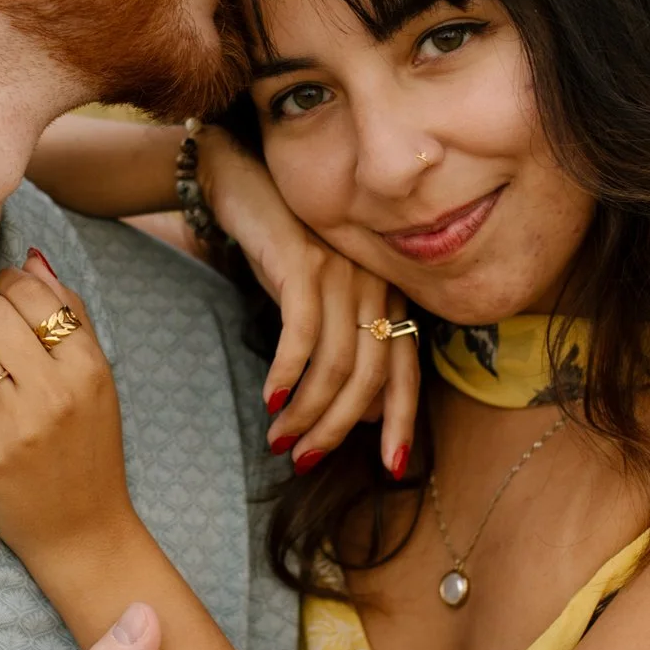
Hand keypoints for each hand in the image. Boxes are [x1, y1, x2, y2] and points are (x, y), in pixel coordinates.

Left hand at [0, 255, 129, 562]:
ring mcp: (16, 426)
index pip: (30, 293)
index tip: (6, 302)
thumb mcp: (97, 380)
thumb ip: (70, 316)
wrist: (83, 531)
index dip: (8, 287)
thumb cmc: (89, 447)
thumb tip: (32, 260)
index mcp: (88, 368)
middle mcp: (55, 393)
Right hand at [199, 129, 419, 478]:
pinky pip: (302, 333)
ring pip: (336, 363)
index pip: (406, 370)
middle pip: (371, 376)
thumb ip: (342, 352)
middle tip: (305, 460)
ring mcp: (343, 272)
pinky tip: (270, 399)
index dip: (401, 422)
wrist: (242, 181)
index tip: (392, 469)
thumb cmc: (279, 250)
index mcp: (386, 297)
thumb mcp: (316, 305)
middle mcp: (375, 285)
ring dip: (307, 411)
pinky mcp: (305, 262)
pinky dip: (288, 372)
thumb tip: (364, 414)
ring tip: (280, 440)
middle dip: (339, 429)